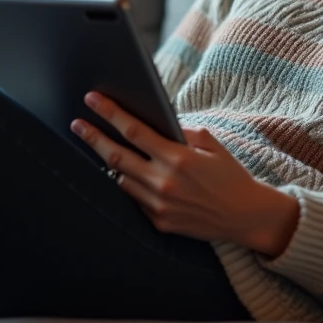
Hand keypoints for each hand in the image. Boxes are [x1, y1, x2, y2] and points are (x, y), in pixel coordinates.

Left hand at [71, 92, 299, 257]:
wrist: (246, 216)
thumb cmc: (230, 175)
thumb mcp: (211, 144)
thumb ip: (181, 131)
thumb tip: (155, 122)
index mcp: (178, 158)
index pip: (133, 130)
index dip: (110, 113)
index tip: (92, 100)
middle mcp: (164, 182)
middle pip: (116, 155)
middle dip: (93, 137)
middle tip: (76, 124)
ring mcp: (159, 205)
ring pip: (120, 179)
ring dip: (106, 162)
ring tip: (94, 145)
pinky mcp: (159, 223)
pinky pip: (134, 200)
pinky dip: (127, 184)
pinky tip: (121, 172)